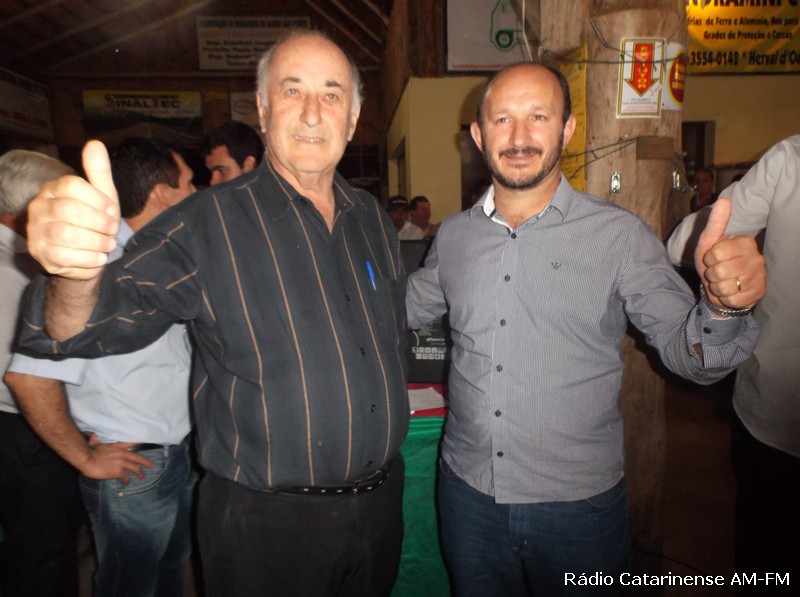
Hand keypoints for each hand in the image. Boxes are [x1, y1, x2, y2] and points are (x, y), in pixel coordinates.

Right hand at [27, 140, 119, 279]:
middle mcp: (39, 206)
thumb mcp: (102, 195)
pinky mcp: (40, 253)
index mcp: (54, 188)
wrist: (86, 255)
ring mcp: (36, 230)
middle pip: (69, 210)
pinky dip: (89, 259)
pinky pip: (65, 257)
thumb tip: (95, 143)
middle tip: (111, 231)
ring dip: (96, 242)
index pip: (71, 185)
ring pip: (67, 235)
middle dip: (99, 223)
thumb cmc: (94, 221)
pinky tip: (99, 257)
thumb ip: (98, 172)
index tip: (112, 211)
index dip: (97, 199)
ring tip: (107, 245)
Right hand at [78, 433, 154, 484]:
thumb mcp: (95, 442)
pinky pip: (125, 476)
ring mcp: (121, 463)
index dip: (139, 444)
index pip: (131, 444)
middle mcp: (122, 454)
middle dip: (146, 462)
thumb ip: (96, 439)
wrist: (86, 458)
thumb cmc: (89, 450)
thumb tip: (93, 435)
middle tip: (152, 466)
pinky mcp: (117, 472)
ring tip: (142, 476)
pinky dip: (127, 480)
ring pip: (135, 468)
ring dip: (139, 473)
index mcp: (117, 446)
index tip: (145, 445)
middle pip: (138, 458)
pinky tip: (127, 482)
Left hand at [695, 198, 765, 309]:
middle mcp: (756, 258)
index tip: (712, 259)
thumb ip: (715, 223)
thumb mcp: (709, 243)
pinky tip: (731, 292)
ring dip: (717, 288)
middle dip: (711, 275)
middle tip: (717, 273)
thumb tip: (724, 200)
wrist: (721, 288)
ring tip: (723, 282)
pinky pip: (732, 300)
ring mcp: (759, 277)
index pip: (716, 253)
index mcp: (745, 242)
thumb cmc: (714, 262)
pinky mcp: (759, 294)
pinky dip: (725, 299)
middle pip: (719, 271)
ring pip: (725, 287)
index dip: (708, 259)